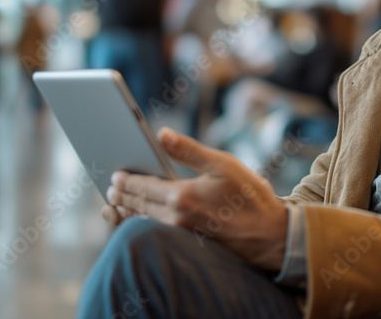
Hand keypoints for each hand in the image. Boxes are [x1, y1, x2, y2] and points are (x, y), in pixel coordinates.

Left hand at [102, 127, 288, 272]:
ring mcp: (180, 235)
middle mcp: (175, 219)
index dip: (125, 180)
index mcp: (181, 196)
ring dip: (124, 214)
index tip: (114, 175)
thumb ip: (188, 150)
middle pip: (137, 205)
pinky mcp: (187, 245)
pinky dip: (139, 227)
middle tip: (110, 188)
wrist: (270, 236)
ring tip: (112, 208)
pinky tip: (136, 223)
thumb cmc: (250, 196)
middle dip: (121, 195)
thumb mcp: (223, 164)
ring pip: (142, 223)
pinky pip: (154, 234)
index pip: (142, 187)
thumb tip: (161, 134)